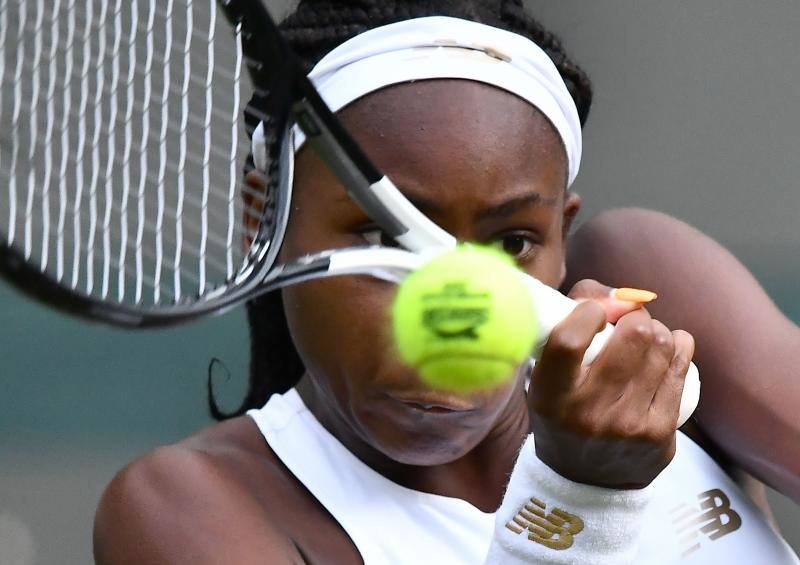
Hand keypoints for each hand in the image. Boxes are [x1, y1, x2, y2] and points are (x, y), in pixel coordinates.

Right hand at [527, 279, 694, 488]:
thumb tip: (623, 294)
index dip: (589, 311)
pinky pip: (681, 368)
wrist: (582, 480)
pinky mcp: (659, 432)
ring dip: (656, 331)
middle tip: (627, 323)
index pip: (569, 339)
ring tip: (645, 339)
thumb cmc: (563, 410)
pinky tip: (669, 347)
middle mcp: (588, 412)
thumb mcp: (547, 373)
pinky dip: (678, 347)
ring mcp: (628, 424)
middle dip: (634, 316)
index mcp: (551, 395)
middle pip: (634, 333)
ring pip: (663, 345)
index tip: (595, 313)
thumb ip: (571, 320)